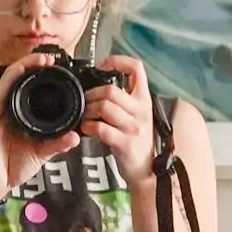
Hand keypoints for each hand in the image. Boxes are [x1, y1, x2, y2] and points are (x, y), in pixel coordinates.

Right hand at [0, 46, 81, 198]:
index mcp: (21, 115)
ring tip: (43, 58)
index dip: (44, 76)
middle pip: (21, 78)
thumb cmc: (13, 167)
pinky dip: (13, 76)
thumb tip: (76, 136)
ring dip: (27, 64)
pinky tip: (23, 68)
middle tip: (54, 58)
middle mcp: (9, 108)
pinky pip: (1, 90)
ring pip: (11, 78)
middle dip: (36, 64)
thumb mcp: (42, 152)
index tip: (61, 70)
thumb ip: (58, 143)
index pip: (32, 89)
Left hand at [82, 54, 157, 187]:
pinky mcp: (126, 143)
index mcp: (144, 98)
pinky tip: (87, 129)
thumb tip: (99, 83)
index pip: (137, 68)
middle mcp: (142, 110)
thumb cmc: (136, 139)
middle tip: (85, 103)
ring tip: (85, 117)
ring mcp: (135, 127)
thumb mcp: (136, 114)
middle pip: (111, 90)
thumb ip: (123, 99)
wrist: (145, 170)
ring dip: (88, 111)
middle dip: (92, 94)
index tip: (103, 68)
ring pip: (105, 107)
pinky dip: (89, 127)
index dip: (118, 61)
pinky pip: (102, 128)